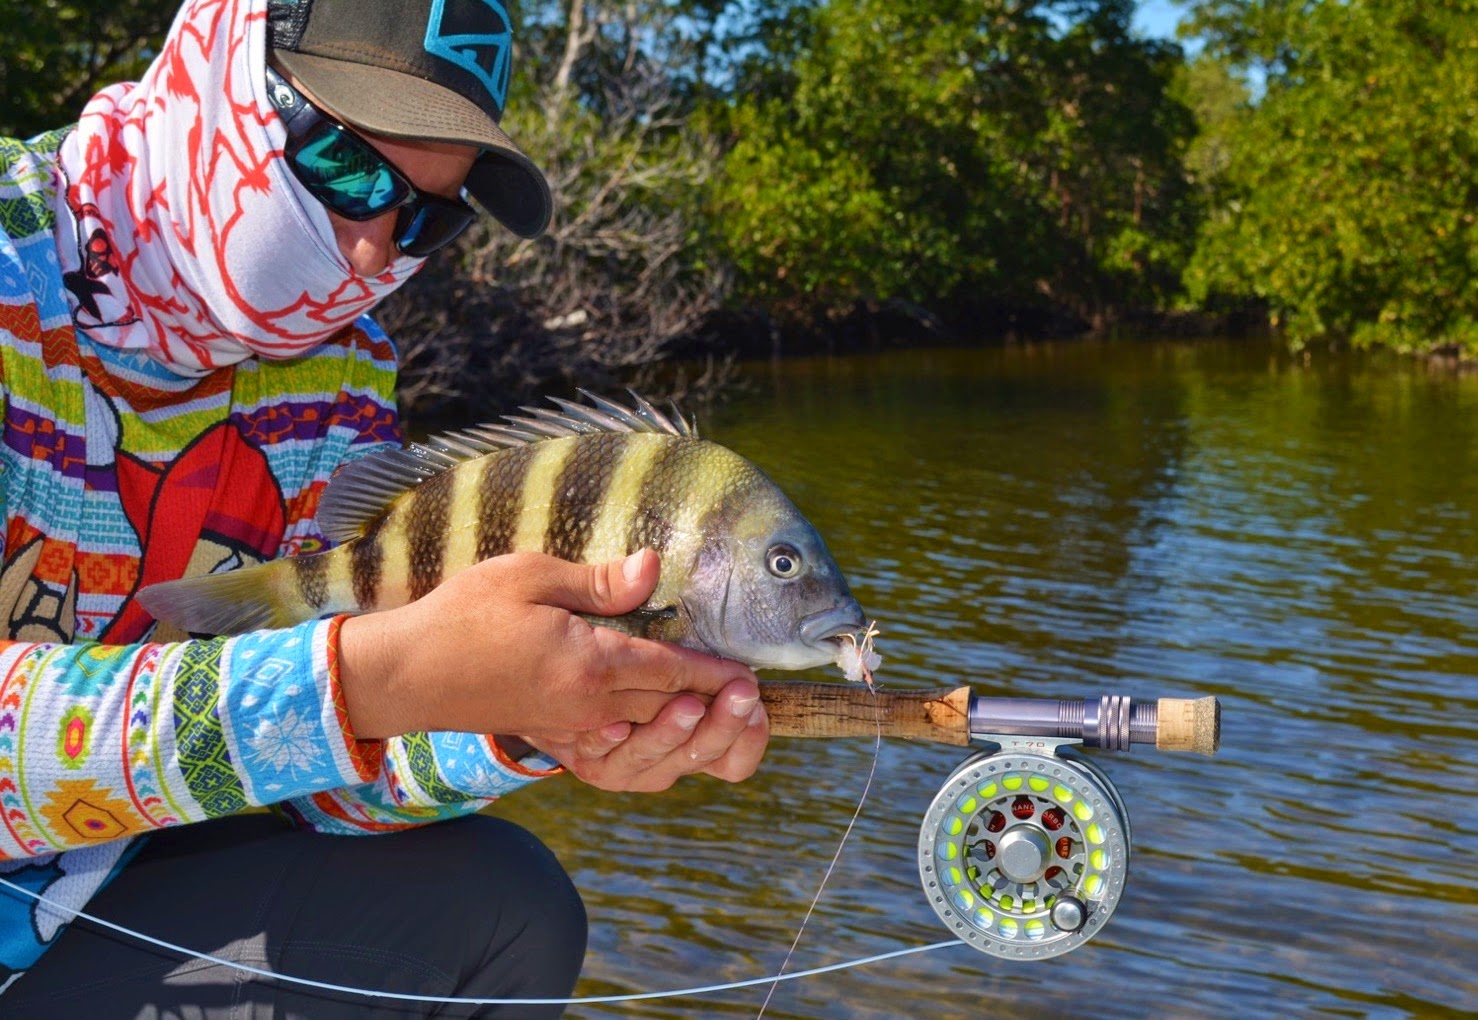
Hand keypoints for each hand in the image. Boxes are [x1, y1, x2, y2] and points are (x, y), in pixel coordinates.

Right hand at [336, 549, 767, 789]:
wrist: (408, 671)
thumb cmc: (465, 615)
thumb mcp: (530, 576)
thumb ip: (599, 581)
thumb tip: (654, 567)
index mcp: (590, 665)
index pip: (671, 669)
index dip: (714, 671)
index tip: (749, 672)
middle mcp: (589, 709)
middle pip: (670, 715)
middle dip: (717, 709)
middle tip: (755, 699)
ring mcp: (573, 734)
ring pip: (648, 750)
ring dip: (692, 741)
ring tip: (723, 723)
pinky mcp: (556, 745)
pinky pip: (616, 765)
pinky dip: (650, 760)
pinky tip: (668, 744)